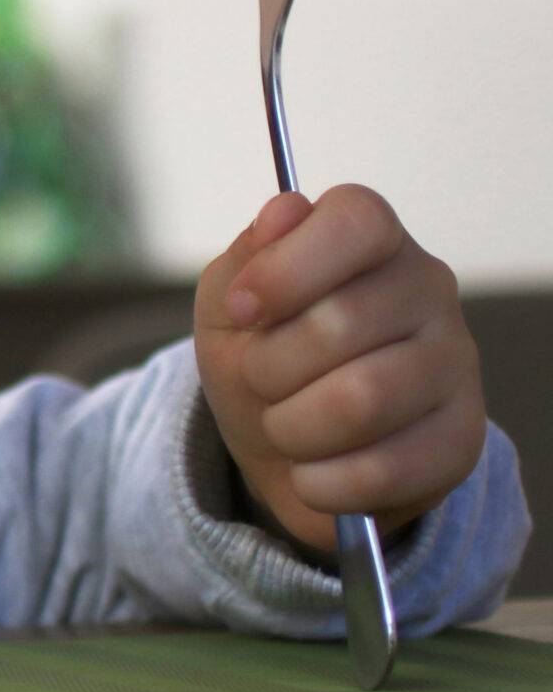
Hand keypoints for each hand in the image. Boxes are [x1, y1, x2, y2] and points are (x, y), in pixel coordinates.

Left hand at [194, 184, 485, 558]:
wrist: (286, 446)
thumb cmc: (261, 353)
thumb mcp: (229, 301)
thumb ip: (249, 258)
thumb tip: (285, 209)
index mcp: (372, 240)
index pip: (356, 221)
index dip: (287, 267)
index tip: (241, 309)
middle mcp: (428, 290)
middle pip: (342, 323)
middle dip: (268, 368)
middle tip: (259, 381)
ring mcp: (455, 364)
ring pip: (363, 400)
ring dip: (293, 427)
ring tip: (283, 427)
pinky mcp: (462, 440)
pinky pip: (383, 470)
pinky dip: (321, 481)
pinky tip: (311, 471)